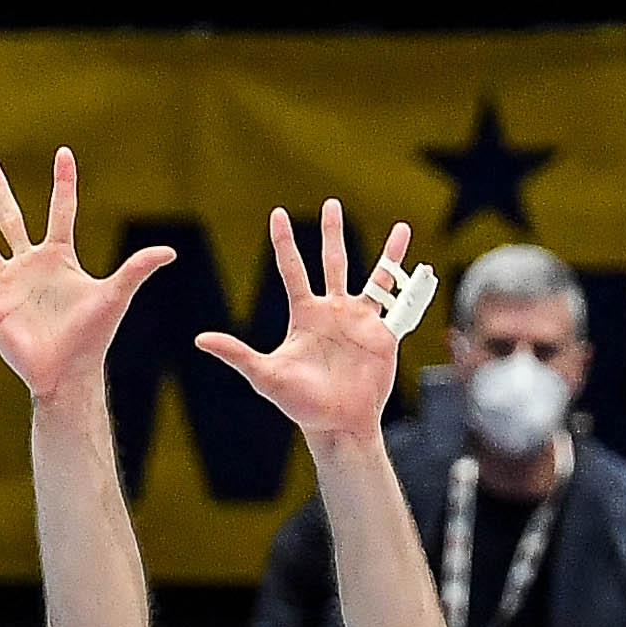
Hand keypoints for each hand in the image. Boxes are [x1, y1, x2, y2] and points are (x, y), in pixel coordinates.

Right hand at [0, 147, 178, 406]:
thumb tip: (170, 251)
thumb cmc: (93, 337)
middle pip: (11, 219)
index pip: (61, 211)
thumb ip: (136, 269)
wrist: (67, 374)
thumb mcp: (115, 296)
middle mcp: (30, 266)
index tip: (64, 153)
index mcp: (59, 259)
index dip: (64, 183)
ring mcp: (7, 285)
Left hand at [196, 199, 434, 448]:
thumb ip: (237, 354)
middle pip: (333, 262)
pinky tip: (425, 269)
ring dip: (388, 254)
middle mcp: (333, 311)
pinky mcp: (384, 335)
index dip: (284, 242)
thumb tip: (200, 339)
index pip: (292, 269)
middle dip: (332, 233)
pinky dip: (413, 287)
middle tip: (332, 203)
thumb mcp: (265, 375)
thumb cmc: (300, 403)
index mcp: (305, 314)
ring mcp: (361, 321)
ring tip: (402, 227)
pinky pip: (401, 306)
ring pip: (376, 278)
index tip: (278, 214)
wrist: (338, 423)